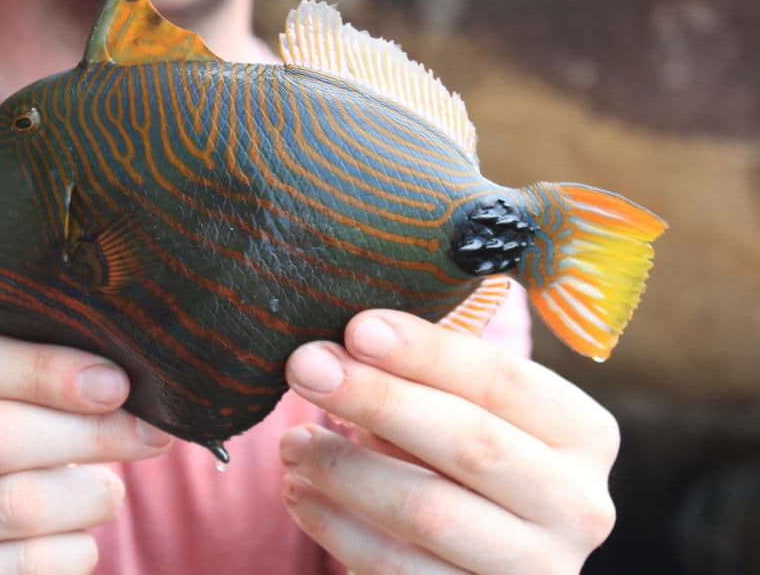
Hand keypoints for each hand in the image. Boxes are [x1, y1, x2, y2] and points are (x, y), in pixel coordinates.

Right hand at [0, 333, 172, 573]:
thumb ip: (34, 383)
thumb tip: (121, 382)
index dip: (46, 370)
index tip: (117, 382)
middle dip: (86, 433)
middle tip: (149, 434)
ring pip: (12, 504)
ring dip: (87, 496)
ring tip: (109, 490)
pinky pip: (17, 567)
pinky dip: (71, 549)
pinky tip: (76, 536)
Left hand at [280, 311, 618, 574]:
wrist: (486, 554)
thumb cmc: (466, 454)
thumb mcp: (471, 409)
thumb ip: (428, 376)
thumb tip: (345, 348)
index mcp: (585, 433)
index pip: (503, 381)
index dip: (426, 351)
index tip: (356, 328)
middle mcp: (578, 505)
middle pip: (469, 443)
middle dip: (378, 399)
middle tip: (305, 367)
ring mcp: (537, 568)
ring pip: (428, 511)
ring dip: (345, 468)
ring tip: (292, 441)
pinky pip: (396, 569)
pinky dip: (336, 527)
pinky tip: (298, 491)